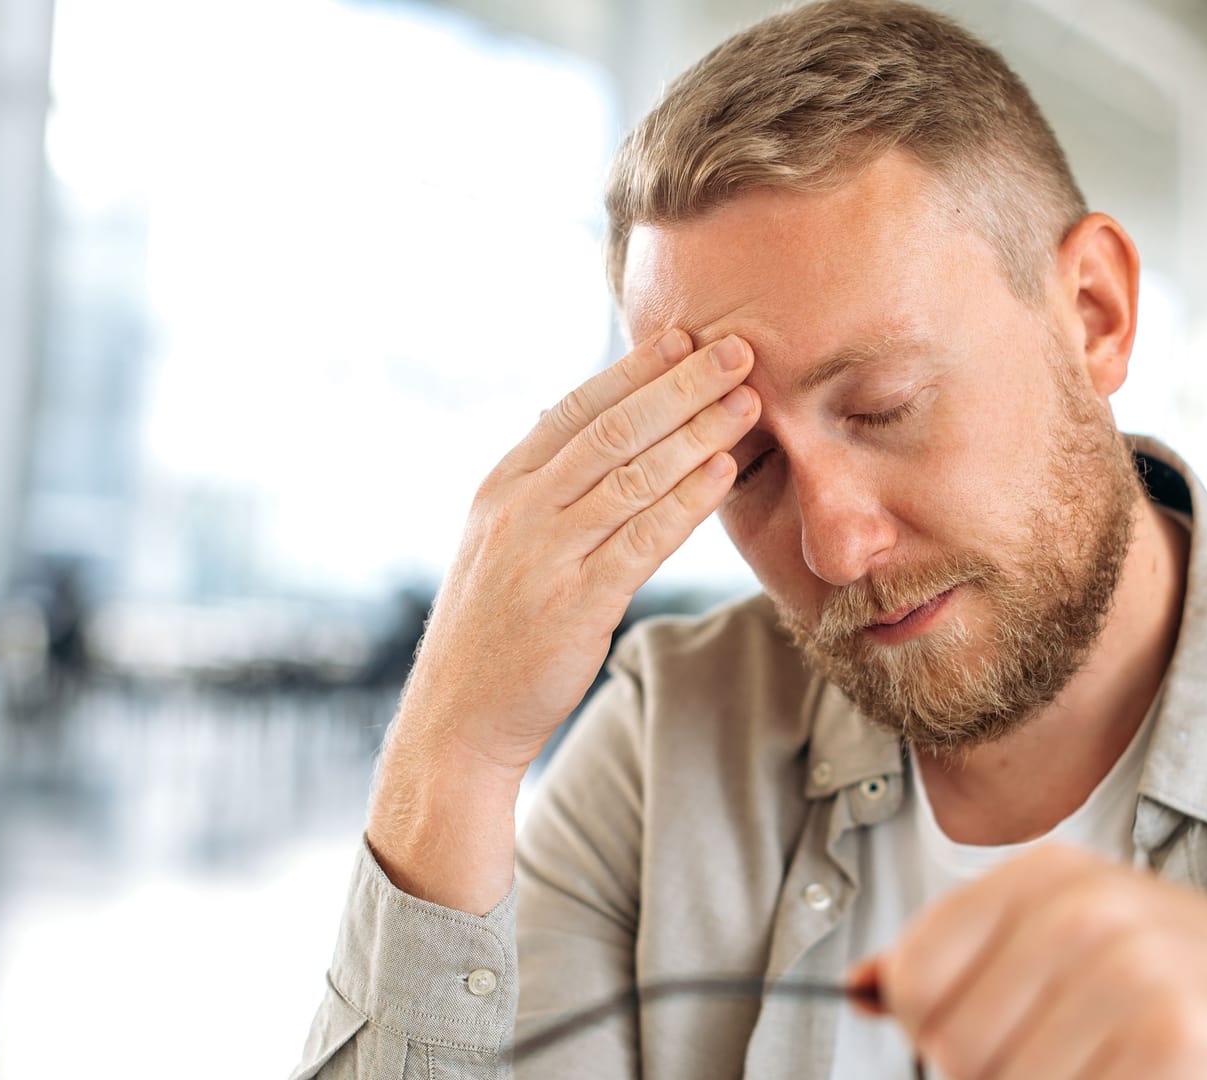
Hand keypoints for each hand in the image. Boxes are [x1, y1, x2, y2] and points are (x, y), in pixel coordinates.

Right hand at [401, 327, 759, 773]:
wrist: (459, 715)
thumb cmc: (493, 628)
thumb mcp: (501, 541)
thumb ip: (544, 486)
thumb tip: (579, 424)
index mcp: (504, 485)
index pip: (578, 407)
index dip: (636, 369)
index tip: (685, 335)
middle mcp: (521, 509)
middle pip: (614, 429)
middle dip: (681, 384)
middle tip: (737, 350)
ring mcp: (546, 554)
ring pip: (633, 475)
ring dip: (697, 432)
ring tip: (747, 401)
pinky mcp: (576, 604)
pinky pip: (643, 539)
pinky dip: (686, 501)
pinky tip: (722, 473)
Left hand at [848, 843, 1206, 1079]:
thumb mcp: (1102, 967)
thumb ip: (986, 968)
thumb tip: (861, 982)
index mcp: (1063, 880)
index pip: (918, 975)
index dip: (947, 1032)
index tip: (1007, 1043)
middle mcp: (1096, 912)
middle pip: (950, 1041)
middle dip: (998, 1078)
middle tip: (1102, 1068)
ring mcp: (1139, 976)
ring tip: (1147, 1076)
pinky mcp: (1178, 1044)